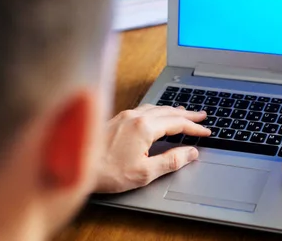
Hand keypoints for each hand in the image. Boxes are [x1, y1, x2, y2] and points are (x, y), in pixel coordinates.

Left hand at [94, 104, 210, 193]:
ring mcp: (124, 115)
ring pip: (156, 107)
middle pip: (169, 111)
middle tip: (202, 116)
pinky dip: (158, 110)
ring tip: (183, 113)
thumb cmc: (106, 172)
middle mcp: (135, 116)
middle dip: (187, 114)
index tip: (206, 131)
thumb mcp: (145, 172)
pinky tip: (157, 114)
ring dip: (173, 110)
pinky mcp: (116, 118)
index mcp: (144, 127)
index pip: (177, 123)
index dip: (194, 128)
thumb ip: (171, 160)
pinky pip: (144, 108)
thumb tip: (191, 153)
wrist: (75, 164)